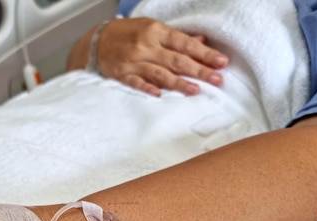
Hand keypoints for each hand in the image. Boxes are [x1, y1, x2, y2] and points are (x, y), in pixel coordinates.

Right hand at [69, 18, 228, 95]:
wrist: (96, 41)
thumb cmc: (127, 34)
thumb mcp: (152, 28)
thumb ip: (176, 37)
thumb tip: (201, 40)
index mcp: (156, 31)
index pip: (185, 43)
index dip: (204, 53)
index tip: (221, 62)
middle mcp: (146, 46)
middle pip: (176, 60)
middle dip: (199, 70)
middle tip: (217, 79)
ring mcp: (133, 61)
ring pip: (159, 73)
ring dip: (179, 82)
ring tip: (196, 90)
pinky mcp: (121, 74)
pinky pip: (136, 82)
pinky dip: (147, 88)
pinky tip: (160, 95)